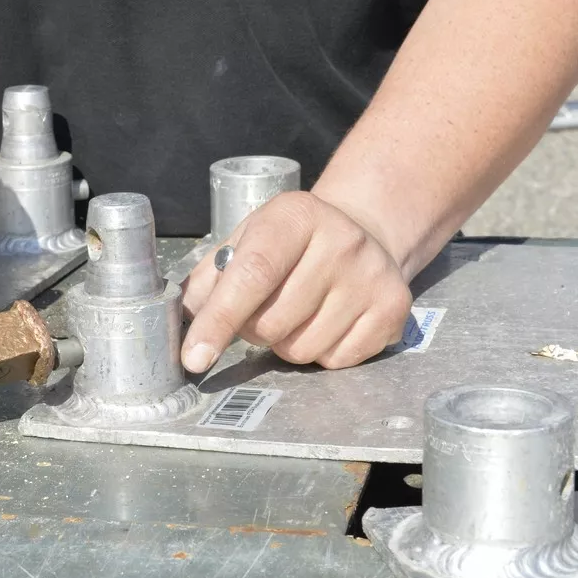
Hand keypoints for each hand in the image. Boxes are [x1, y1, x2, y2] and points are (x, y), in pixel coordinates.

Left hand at [180, 191, 412, 372]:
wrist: (364, 233)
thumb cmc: (290, 243)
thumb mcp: (246, 240)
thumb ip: (208, 278)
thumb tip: (182, 320)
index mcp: (295, 217)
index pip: (252, 275)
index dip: (218, 320)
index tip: (194, 357)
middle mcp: (341, 242)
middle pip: (272, 323)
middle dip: (253, 329)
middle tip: (263, 307)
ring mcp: (372, 277)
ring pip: (301, 349)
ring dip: (286, 343)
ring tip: (298, 312)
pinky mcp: (394, 310)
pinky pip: (335, 361)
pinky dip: (321, 352)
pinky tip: (327, 321)